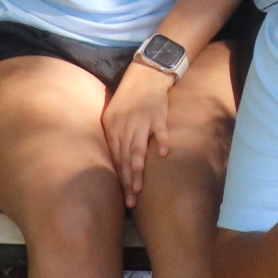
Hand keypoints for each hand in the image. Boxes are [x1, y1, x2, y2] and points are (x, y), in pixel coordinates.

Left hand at [101, 59, 173, 205]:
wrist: (144, 76)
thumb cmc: (129, 100)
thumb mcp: (115, 118)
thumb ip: (115, 139)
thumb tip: (114, 165)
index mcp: (113, 130)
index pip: (115, 160)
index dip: (118, 181)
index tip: (122, 199)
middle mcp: (124, 127)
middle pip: (124, 159)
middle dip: (126, 182)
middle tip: (130, 202)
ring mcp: (141, 120)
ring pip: (137, 149)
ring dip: (137, 169)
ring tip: (139, 187)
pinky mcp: (157, 113)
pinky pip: (159, 129)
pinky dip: (161, 140)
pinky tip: (164, 154)